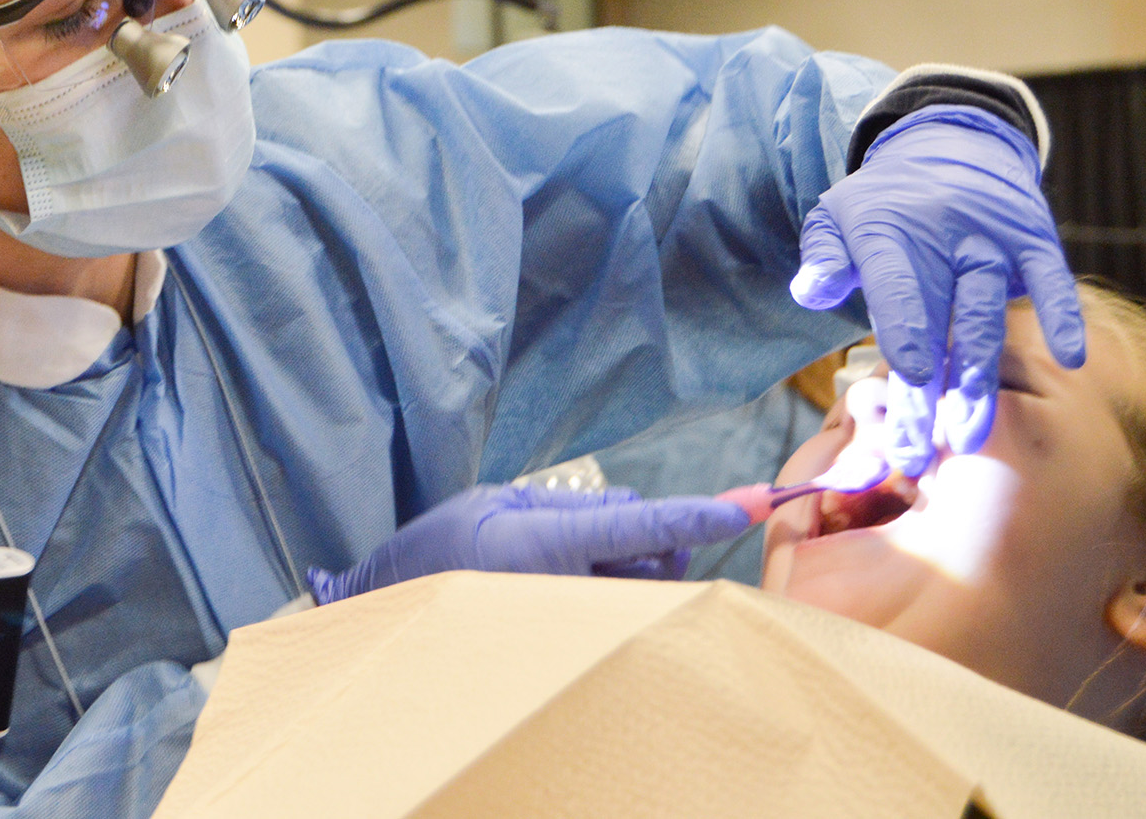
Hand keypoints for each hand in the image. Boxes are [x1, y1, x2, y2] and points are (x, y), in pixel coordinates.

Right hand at [306, 483, 750, 604]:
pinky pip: (622, 609)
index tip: (747, 503)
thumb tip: (634, 510)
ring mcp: (573, 622)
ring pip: (644, 586)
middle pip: (656, 559)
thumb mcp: (496, 503)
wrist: (398, 611)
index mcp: (544, 544)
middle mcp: (568, 589)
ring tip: (575, 557)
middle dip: (659, 538)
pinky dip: (619, 587)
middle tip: (611, 527)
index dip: (696, 514)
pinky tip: (578, 583)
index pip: (639, 526)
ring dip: (636, 564)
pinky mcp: (574, 642)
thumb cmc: (440, 550)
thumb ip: (572, 506)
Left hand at [792, 105, 1084, 475]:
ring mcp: (991, 245)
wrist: (948, 148)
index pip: (897, 287)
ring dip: (979, 377)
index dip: (907, 330)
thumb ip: (824, 257)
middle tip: (919, 452)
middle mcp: (945, 241)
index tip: (914, 376)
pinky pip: (1051, 282)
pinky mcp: (1032, 245)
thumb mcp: (837, 217)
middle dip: (930, 391)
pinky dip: (1061, 315)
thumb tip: (808, 291)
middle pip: (940, 323)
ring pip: (988, 316)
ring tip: (967, 435)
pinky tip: (1068, 359)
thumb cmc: (884, 203)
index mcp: (889, 236)